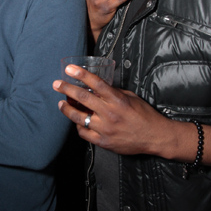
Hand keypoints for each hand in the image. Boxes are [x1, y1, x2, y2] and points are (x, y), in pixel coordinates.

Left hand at [53, 64, 173, 155]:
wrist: (154, 137)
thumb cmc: (144, 115)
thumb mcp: (131, 97)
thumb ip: (114, 92)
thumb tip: (98, 87)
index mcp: (118, 100)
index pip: (96, 83)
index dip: (81, 74)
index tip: (69, 69)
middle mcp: (110, 113)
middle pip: (83, 98)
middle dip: (67, 89)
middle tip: (56, 84)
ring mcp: (105, 129)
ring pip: (79, 117)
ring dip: (67, 109)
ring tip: (61, 103)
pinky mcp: (103, 141)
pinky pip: (84, 133)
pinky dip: (78, 126)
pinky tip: (76, 121)